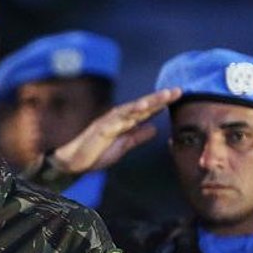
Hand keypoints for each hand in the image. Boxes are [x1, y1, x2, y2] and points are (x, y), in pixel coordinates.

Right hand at [42, 87, 181, 174]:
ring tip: (163, 96)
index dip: (161, 103)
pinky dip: (130, 112)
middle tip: (177, 91)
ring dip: (148, 101)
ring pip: (132, 108)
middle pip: (142, 106)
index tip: (177, 95)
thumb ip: (138, 136)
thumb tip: (155, 128)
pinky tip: (141, 108)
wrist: (74, 162)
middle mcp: (118, 118)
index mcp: (125, 122)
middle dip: (159, 98)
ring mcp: (109, 121)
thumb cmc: (97, 152)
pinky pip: (117, 119)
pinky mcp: (101, 128)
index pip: (146, 110)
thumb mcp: (124, 145)